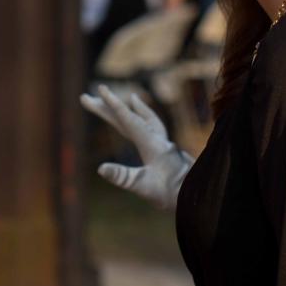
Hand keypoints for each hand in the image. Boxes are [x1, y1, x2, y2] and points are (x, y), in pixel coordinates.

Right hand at [80, 84, 192, 210]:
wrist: (200, 197)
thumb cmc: (172, 194)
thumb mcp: (144, 187)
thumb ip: (123, 177)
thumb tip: (101, 168)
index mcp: (151, 144)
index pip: (128, 119)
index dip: (113, 104)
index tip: (102, 89)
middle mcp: (157, 139)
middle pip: (128, 117)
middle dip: (107, 107)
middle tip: (85, 97)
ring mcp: (163, 144)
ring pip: (143, 119)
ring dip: (132, 108)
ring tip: (129, 97)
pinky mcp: (167, 151)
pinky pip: (154, 127)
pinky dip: (146, 118)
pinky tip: (146, 120)